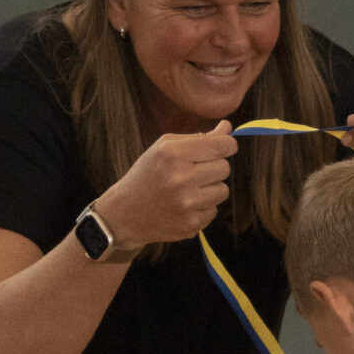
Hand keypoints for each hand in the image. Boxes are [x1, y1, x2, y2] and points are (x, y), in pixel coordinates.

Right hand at [95, 123, 239, 248]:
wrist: (125, 213)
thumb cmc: (147, 174)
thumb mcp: (165, 148)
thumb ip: (198, 138)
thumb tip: (228, 128)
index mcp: (173, 154)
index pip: (221, 146)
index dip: (227, 145)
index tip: (224, 147)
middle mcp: (181, 179)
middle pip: (224, 168)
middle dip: (213, 167)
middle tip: (194, 172)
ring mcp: (186, 204)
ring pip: (223, 190)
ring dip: (210, 189)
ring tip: (188, 190)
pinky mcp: (190, 225)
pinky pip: (213, 211)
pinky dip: (202, 207)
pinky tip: (184, 206)